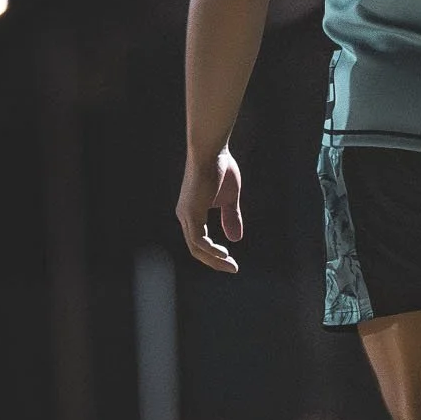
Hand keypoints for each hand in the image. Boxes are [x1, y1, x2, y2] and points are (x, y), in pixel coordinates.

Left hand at [176, 149, 242, 272]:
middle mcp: (185, 215)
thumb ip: (230, 217)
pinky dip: (211, 250)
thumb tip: (235, 239)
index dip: (214, 253)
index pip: (199, 241)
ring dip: (214, 260)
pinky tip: (224, 254)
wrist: (212, 151)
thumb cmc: (220, 168)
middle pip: (196, 249)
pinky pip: (198, 240)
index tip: (231, 259)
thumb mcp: (230, 198)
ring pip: (196, 248)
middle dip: (214, 261)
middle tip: (232, 268)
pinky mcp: (191, 213)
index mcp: (192, 212)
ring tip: (231, 265)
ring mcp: (186, 215)